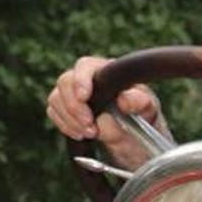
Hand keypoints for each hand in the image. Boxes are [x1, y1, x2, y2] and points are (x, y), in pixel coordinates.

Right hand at [46, 54, 169, 169]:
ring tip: (90, 134)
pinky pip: (53, 112)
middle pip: (65, 82)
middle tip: (90, 127)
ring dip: (70, 119)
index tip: (84, 97)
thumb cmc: (142, 115)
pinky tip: (81, 135)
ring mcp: (73, 92)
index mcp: (106, 70)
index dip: (81, 80)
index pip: (85, 66)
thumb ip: (140, 102)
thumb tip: (124, 99)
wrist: (134, 135)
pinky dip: (65, 126)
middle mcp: (86, 78)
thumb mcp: (148, 108)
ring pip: (56, 98)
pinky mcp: (65, 108)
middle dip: (74, 107)